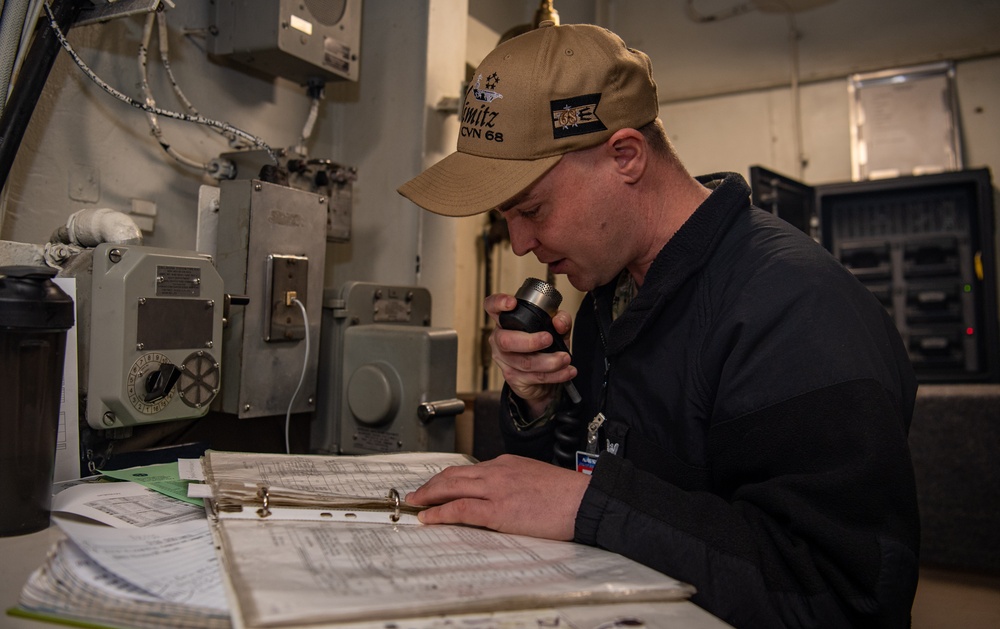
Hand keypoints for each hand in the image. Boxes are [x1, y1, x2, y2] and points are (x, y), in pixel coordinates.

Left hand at [405, 454, 589, 540]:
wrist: (584, 500)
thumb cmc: (567, 495)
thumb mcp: (535, 478)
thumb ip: (514, 483)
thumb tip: (501, 497)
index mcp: (507, 463)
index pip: (468, 470)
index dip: (447, 479)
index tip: (436, 486)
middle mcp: (497, 471)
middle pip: (453, 475)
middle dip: (430, 485)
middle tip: (416, 494)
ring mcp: (496, 489)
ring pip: (451, 487)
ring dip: (428, 496)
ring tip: (415, 504)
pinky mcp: (498, 510)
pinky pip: (460, 509)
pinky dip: (440, 513)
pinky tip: (429, 518)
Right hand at [486, 292, 576, 416]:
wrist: (542, 378)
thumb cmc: (545, 347)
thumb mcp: (555, 329)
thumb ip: (561, 320)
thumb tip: (558, 322)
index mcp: (507, 321)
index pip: (492, 307)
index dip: (498, 303)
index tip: (512, 303)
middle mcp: (500, 339)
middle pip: (505, 340)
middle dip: (530, 341)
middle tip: (549, 339)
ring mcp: (504, 360)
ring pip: (524, 362)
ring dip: (549, 361)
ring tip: (565, 358)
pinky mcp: (513, 377)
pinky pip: (534, 376)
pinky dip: (555, 375)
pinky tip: (567, 371)